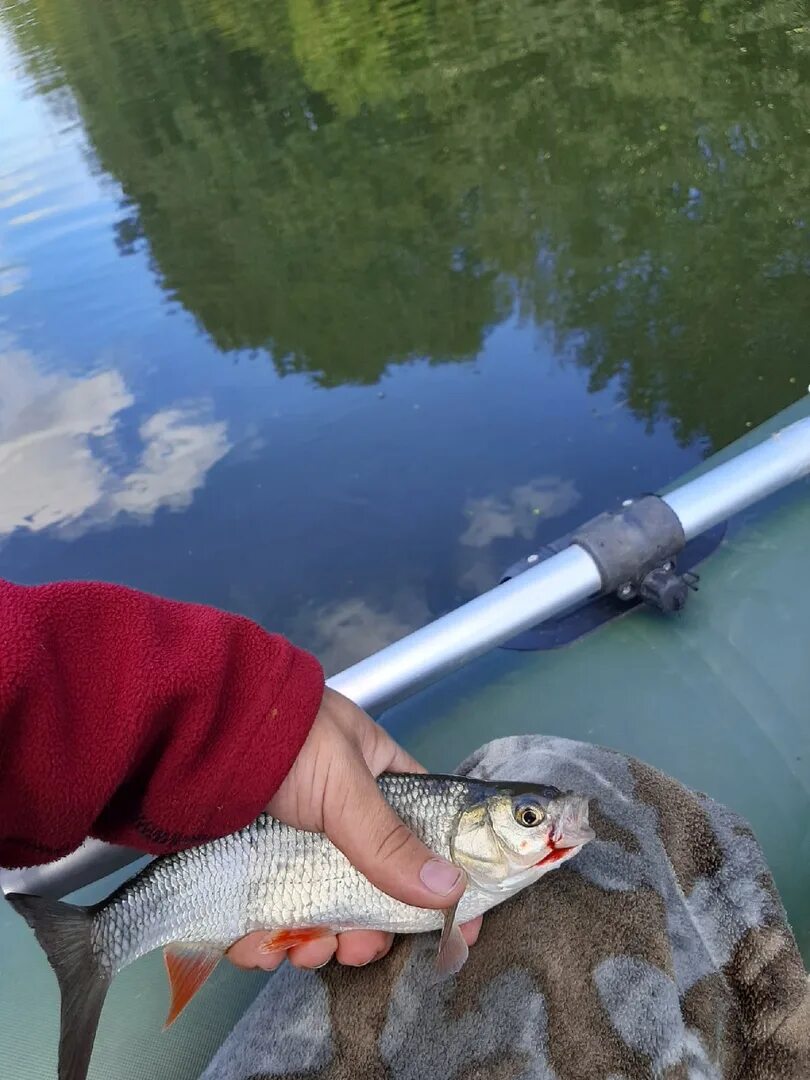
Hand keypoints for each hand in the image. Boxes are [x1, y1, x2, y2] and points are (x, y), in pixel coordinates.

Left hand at [226, 687, 481, 970]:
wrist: (188, 735)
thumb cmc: (281, 739)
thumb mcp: (344, 784)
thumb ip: (389, 840)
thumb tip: (452, 891)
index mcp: (378, 780)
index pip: (424, 834)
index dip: (442, 880)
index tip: (457, 929)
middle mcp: (340, 818)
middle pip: (370, 890)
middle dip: (366, 929)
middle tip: (358, 949)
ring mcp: (291, 847)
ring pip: (319, 913)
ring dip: (316, 943)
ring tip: (303, 950)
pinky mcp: (248, 871)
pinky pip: (267, 921)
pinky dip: (265, 944)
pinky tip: (257, 947)